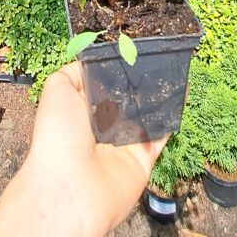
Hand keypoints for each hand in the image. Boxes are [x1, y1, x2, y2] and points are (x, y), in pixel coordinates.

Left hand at [23, 62, 167, 236]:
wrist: (71, 189)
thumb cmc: (58, 137)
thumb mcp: (56, 91)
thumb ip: (74, 72)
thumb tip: (92, 59)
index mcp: (80, 109)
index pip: (101, 83)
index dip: (114, 67)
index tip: (131, 46)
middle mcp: (102, 126)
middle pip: (125, 97)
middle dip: (137, 79)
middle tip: (155, 54)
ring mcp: (124, 142)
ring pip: (146, 113)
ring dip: (158, 94)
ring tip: (172, 67)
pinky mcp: (143, 159)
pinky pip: (161, 134)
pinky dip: (172, 115)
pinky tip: (180, 92)